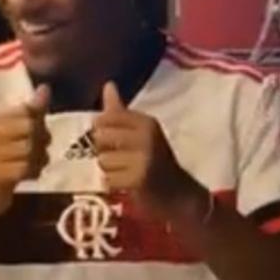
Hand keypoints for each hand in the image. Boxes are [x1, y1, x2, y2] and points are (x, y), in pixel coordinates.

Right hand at [0, 84, 50, 217]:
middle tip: (38, 153)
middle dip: (41, 142)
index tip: (35, 137)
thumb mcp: (14, 134)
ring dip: (39, 159)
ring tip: (34, 165)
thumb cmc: (0, 162)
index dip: (39, 124)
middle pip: (31, 128)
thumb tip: (45, 88)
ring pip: (30, 149)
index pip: (26, 111)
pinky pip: (25, 168)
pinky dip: (33, 172)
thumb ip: (31, 112)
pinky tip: (29, 176)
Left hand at [92, 82, 206, 221]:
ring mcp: (143, 158)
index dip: (102, 129)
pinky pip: (108, 179)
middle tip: (121, 158)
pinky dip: (113, 184)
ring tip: (126, 172)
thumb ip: (120, 111)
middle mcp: (147, 137)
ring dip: (109, 169)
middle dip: (104, 150)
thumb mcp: (142, 132)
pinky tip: (127, 184)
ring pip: (102, 160)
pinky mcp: (138, 180)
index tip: (114, 140)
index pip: (108, 117)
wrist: (179, 194)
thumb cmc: (156, 160)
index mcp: (147, 122)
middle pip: (100, 137)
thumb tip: (107, 84)